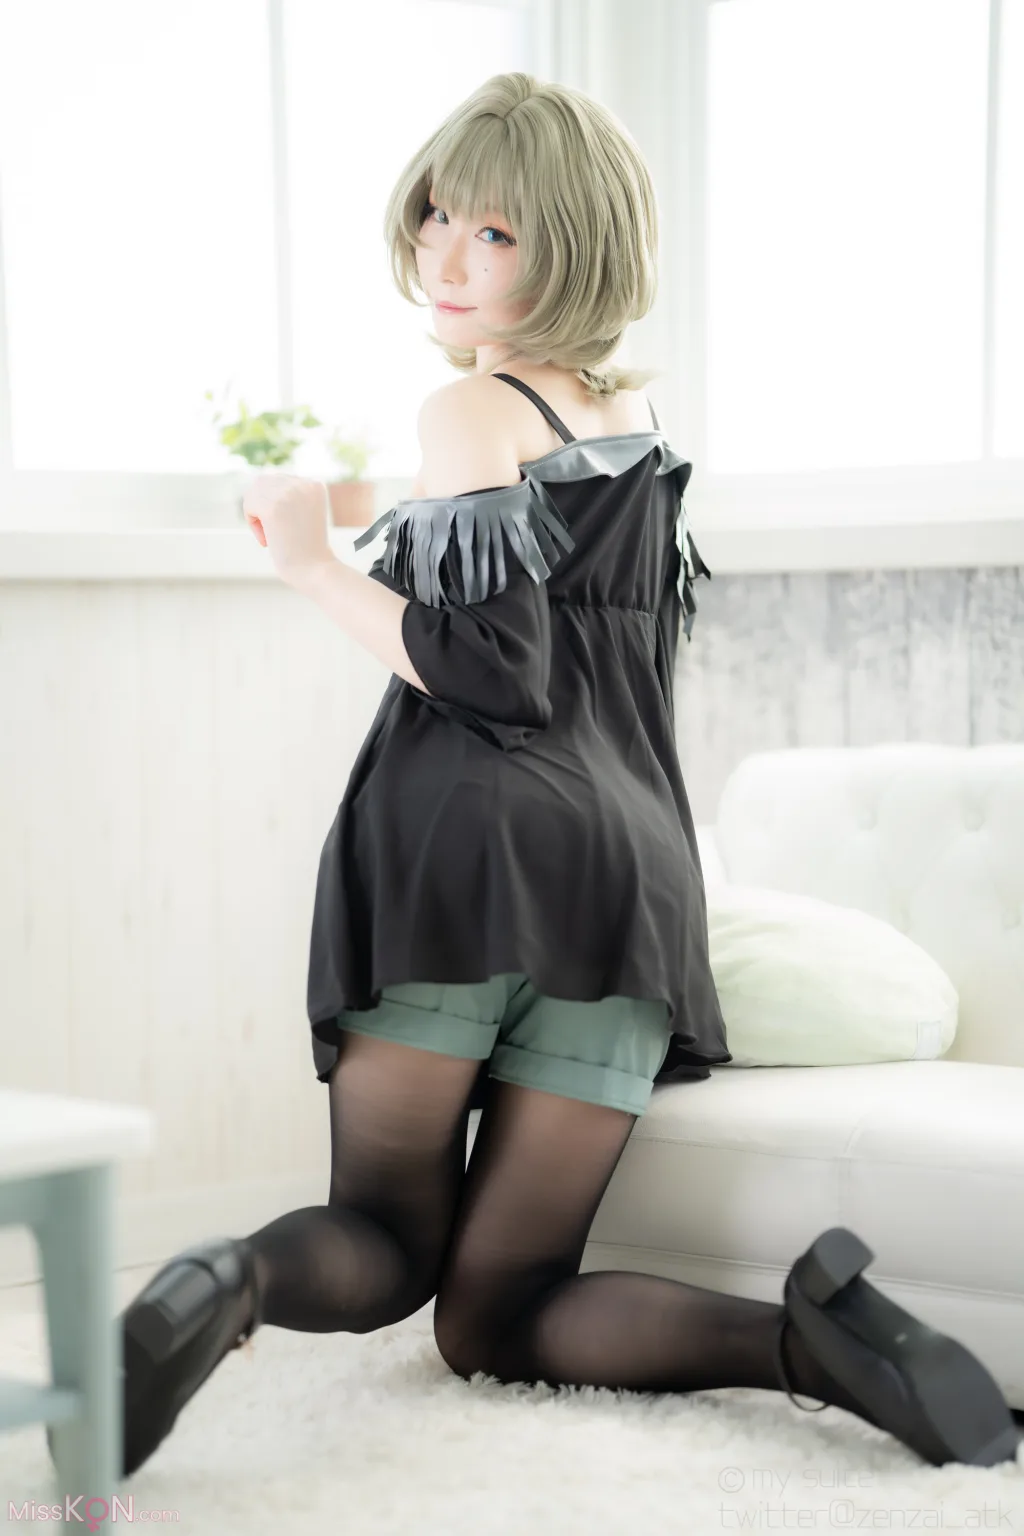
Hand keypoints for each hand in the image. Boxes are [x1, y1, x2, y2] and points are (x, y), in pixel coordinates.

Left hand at [243, 472, 333, 587]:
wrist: (316, 570)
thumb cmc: (308, 548)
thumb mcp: (304, 512)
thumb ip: (289, 496)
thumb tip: (261, 483)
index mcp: (315, 484)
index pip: (279, 480)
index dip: (276, 504)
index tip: (287, 526)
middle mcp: (304, 483)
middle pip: (264, 482)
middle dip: (262, 505)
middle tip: (273, 531)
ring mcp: (288, 493)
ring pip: (254, 492)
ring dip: (256, 513)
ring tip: (270, 534)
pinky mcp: (273, 508)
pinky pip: (249, 505)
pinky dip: (253, 523)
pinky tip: (266, 540)